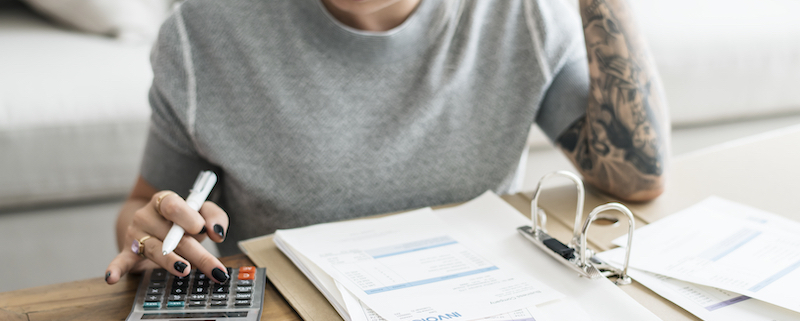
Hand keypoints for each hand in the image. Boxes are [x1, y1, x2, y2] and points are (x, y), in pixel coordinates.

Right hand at [105, 191, 229, 283]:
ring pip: (155, 250)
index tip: (201, 229)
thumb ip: (214, 217)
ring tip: (184, 269)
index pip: (173, 206)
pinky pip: (121, 261)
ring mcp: (135, 234)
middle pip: (172, 235)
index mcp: (164, 201)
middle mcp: (146, 215)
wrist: (155, 223)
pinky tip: (110, 278)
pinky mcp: (128, 252)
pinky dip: (115, 269)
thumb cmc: (183, 220)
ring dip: (171, 261)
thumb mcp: (202, 213)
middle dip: (197, 253)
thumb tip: (217, 232)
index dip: (187, 217)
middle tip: (215, 269)